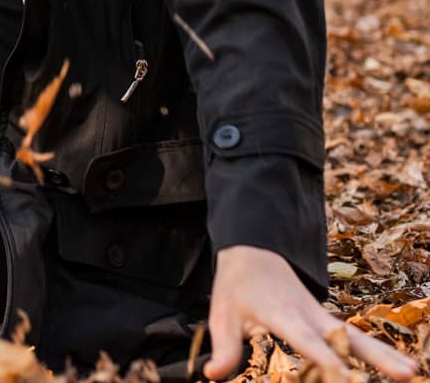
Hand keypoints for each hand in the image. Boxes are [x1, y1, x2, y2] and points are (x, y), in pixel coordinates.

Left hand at [206, 245, 417, 380]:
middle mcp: (310, 315)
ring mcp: (322, 317)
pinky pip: (352, 337)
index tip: (347, 377)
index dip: (327, 359)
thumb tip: (213, 375)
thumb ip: (224, 347)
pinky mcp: (326, 320)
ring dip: (384, 353)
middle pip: (347, 337)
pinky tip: (397, 366)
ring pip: (357, 336)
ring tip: (413, 373)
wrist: (253, 252)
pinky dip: (375, 350)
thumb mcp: (221, 314)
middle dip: (376, 356)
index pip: (308, 341)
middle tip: (406, 374)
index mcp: (283, 314)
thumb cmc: (237, 286)